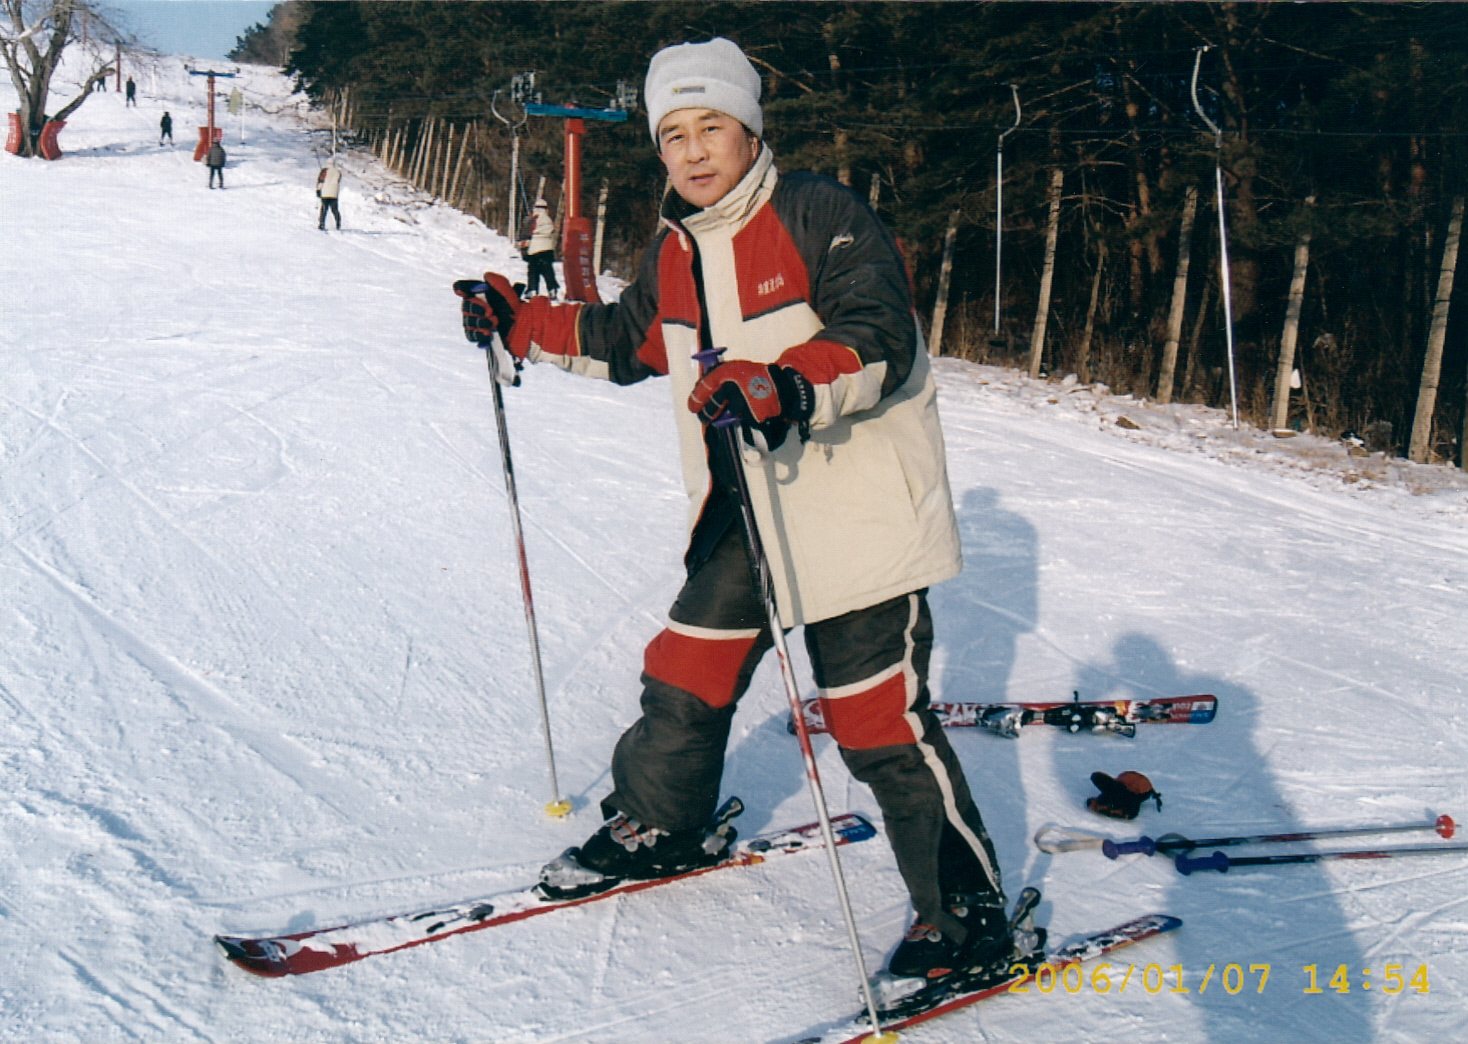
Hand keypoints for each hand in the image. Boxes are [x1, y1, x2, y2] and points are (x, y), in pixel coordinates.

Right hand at [453, 273, 521, 347]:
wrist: (525, 329)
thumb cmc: (516, 310)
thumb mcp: (511, 296)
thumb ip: (500, 284)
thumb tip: (488, 275)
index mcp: (481, 295)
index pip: (464, 288)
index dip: (461, 288)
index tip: (462, 291)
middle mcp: (476, 308)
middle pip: (465, 307)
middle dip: (476, 308)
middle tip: (490, 311)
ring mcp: (476, 323)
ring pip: (468, 322)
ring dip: (480, 322)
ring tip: (495, 322)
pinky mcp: (479, 336)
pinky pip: (472, 336)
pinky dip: (479, 335)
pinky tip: (488, 333)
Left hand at [688, 360, 812, 449]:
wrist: (784, 386)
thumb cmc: (758, 377)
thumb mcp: (738, 370)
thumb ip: (722, 379)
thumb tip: (704, 393)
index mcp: (728, 372)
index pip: (705, 386)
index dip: (696, 398)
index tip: (692, 407)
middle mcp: (733, 387)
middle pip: (713, 405)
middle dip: (706, 413)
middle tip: (703, 418)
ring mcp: (742, 403)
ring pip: (729, 413)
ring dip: (729, 414)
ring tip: (738, 408)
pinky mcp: (752, 416)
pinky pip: (743, 420)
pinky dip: (745, 418)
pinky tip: (753, 410)